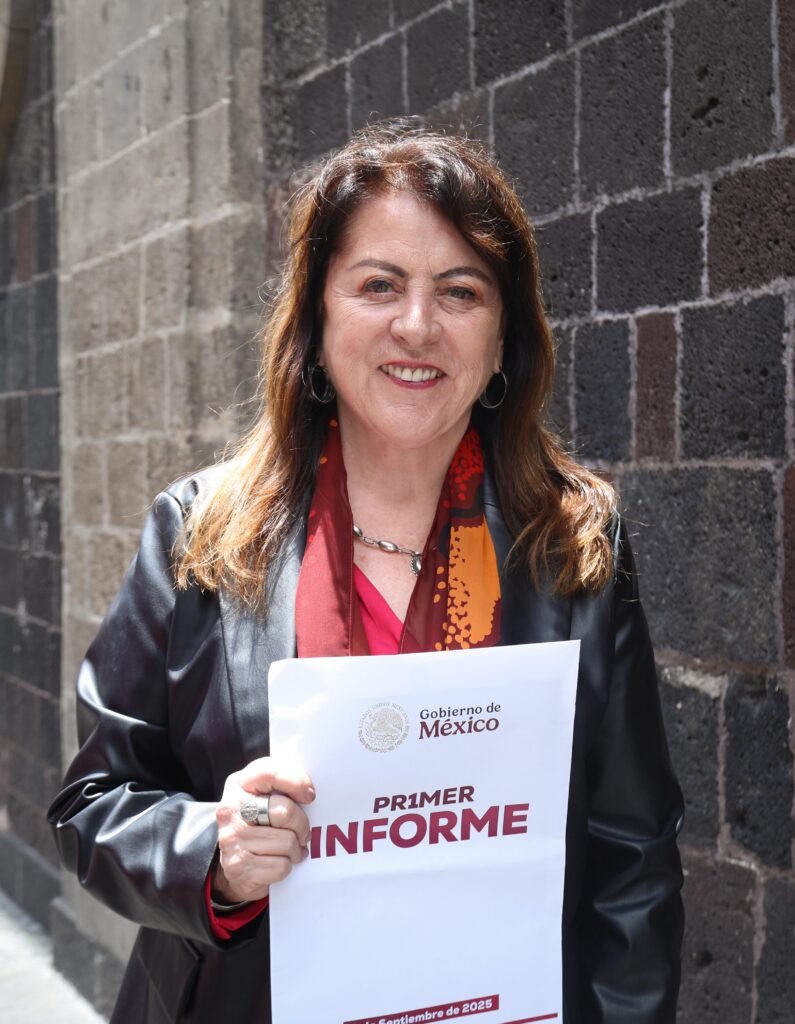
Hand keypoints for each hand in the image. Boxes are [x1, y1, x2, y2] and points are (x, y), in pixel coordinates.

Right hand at [213, 758, 315, 903]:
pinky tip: (280, 863)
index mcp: (238, 785)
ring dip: (296, 849)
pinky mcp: (239, 867)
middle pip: (284, 811)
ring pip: (287, 842)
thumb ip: (281, 787)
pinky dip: (287, 867)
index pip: (268, 772)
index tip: (310, 795)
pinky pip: (281, 866)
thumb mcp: (262, 797)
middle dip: (301, 824)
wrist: (233, 866)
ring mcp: (232, 839)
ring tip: (292, 849)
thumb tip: (309, 792)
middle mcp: (231, 809)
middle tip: (304, 832)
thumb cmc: (258, 825)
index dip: (296, 781)